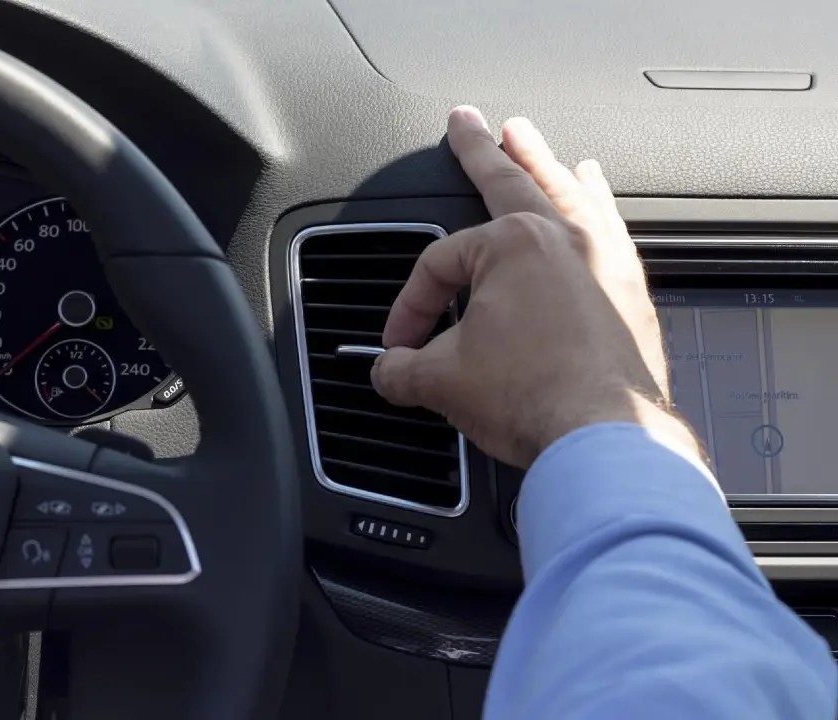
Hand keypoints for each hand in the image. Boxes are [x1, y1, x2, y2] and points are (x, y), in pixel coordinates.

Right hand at [371, 106, 698, 467]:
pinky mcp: (631, 293)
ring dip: (544, 163)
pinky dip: (597, 207)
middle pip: (509, 181)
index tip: (400, 346)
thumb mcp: (442, 383)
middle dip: (479, 149)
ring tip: (532, 140)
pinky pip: (609, 229)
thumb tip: (386, 372)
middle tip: (466, 122)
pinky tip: (596, 201)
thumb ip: (401, 369)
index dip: (410, 306)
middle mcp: (564, 238)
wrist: (605, 440)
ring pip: (567, 194)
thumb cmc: (534, 399)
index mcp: (511, 244)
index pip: (438, 262)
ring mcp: (605, 262)